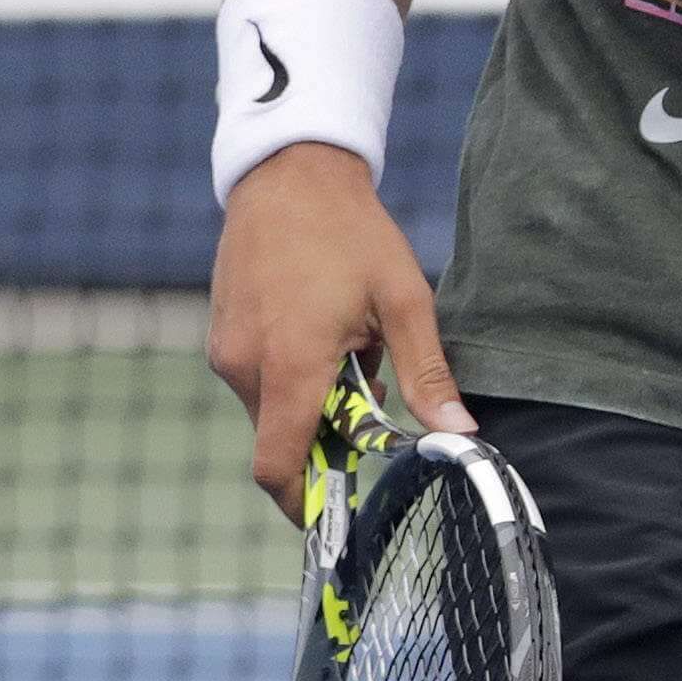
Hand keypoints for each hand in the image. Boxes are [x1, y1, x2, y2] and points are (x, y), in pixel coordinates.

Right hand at [205, 144, 474, 518]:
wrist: (290, 172)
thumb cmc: (351, 232)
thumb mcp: (403, 300)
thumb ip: (426, 374)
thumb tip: (460, 432)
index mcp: (290, 365)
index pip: (278, 468)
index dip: (306, 503)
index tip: (341, 508)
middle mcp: (246, 366)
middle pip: (282, 442)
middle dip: (327, 440)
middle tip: (374, 400)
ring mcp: (226, 351)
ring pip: (270, 411)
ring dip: (311, 403)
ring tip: (352, 349)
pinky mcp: (221, 336)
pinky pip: (257, 382)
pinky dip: (291, 379)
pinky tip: (324, 334)